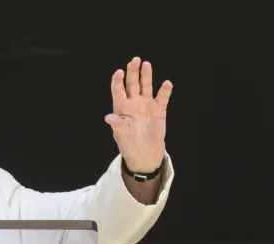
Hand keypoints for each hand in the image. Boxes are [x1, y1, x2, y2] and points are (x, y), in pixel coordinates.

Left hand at [105, 57, 172, 172]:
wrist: (144, 153)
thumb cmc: (129, 143)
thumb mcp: (121, 134)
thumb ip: (117, 124)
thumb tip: (108, 118)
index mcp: (121, 107)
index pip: (118, 90)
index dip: (118, 81)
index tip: (119, 72)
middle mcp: (133, 102)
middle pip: (132, 84)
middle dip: (133, 72)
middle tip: (134, 60)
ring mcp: (146, 104)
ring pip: (146, 86)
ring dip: (146, 76)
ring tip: (146, 65)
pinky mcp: (158, 110)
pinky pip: (162, 98)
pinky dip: (164, 91)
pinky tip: (166, 83)